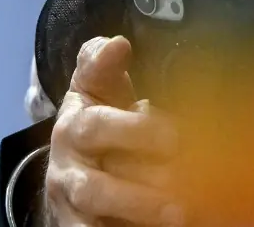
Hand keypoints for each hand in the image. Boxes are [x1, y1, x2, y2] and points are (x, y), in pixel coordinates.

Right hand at [43, 36, 183, 226]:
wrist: (70, 170)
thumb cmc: (98, 122)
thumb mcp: (96, 89)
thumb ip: (101, 65)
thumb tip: (116, 44)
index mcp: (74, 127)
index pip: (99, 128)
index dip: (138, 131)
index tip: (177, 136)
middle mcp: (67, 171)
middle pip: (98, 186)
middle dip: (142, 187)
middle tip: (185, 183)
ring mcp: (71, 206)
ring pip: (98, 213)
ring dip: (139, 212)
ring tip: (181, 213)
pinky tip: (163, 225)